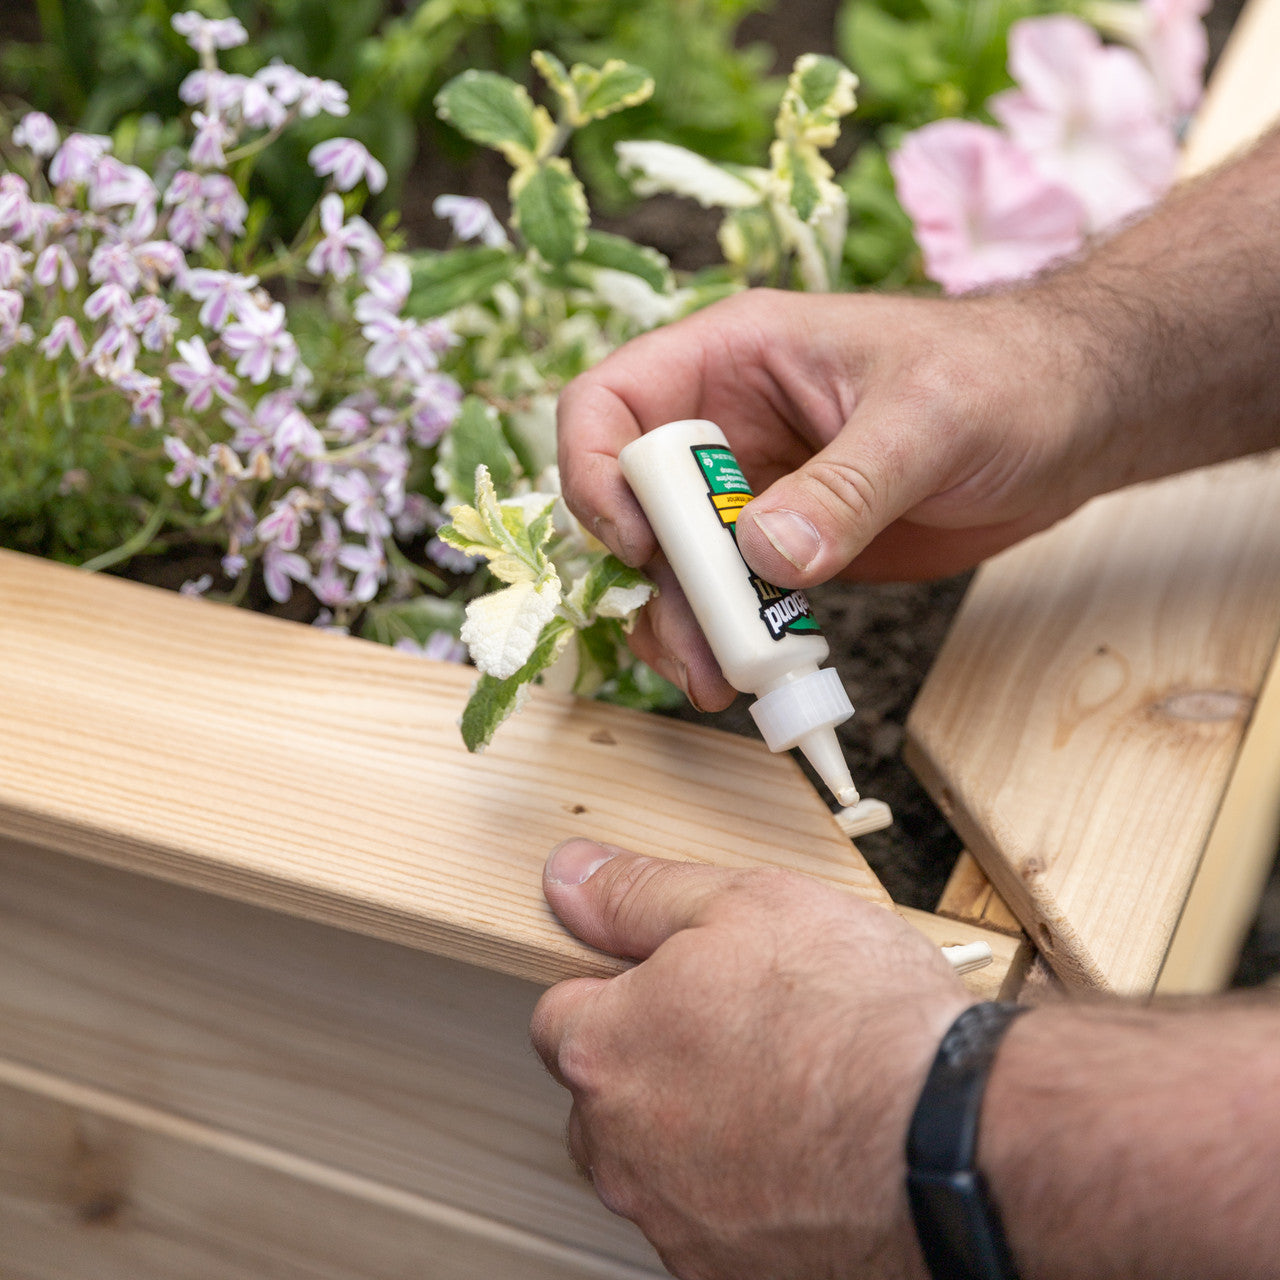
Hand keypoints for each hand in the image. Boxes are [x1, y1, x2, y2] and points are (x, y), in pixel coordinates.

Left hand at [531, 839, 973, 1279]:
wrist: (955, 1137)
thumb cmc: (855, 1016)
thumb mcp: (744, 903)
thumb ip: (639, 894)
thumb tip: (569, 874)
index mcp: (607, 1050)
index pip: (562, 1015)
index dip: (621, 989)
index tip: (679, 982)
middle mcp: (620, 1149)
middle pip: (604, 1096)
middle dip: (652, 1063)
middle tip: (740, 1031)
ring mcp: (674, 1222)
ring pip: (656, 1162)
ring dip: (698, 1129)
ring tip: (787, 1088)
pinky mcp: (730, 1276)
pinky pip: (712, 1220)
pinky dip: (745, 1188)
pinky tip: (807, 1150)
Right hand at [557, 286, 1116, 707]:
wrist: (1074, 420)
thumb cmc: (1008, 376)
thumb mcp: (929, 418)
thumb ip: (847, 485)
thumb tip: (767, 556)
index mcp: (734, 356)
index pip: (611, 401)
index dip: (596, 471)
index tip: (639, 543)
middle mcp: (727, 423)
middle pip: (632, 504)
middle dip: (645, 579)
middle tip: (694, 645)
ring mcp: (754, 489)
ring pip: (673, 565)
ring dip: (682, 625)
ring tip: (720, 680)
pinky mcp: (788, 547)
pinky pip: (731, 598)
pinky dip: (729, 641)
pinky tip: (752, 675)